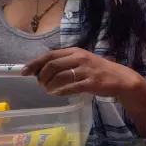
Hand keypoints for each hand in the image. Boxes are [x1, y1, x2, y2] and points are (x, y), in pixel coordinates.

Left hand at [22, 48, 141, 98]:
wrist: (121, 79)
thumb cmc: (99, 70)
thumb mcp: (82, 61)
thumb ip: (65, 63)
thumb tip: (41, 70)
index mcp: (75, 52)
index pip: (50, 55)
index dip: (35, 63)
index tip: (24, 71)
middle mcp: (79, 58)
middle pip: (52, 65)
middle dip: (41, 76)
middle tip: (40, 84)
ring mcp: (86, 71)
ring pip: (59, 76)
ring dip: (49, 85)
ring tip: (47, 90)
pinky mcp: (91, 83)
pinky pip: (71, 87)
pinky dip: (60, 91)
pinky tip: (56, 94)